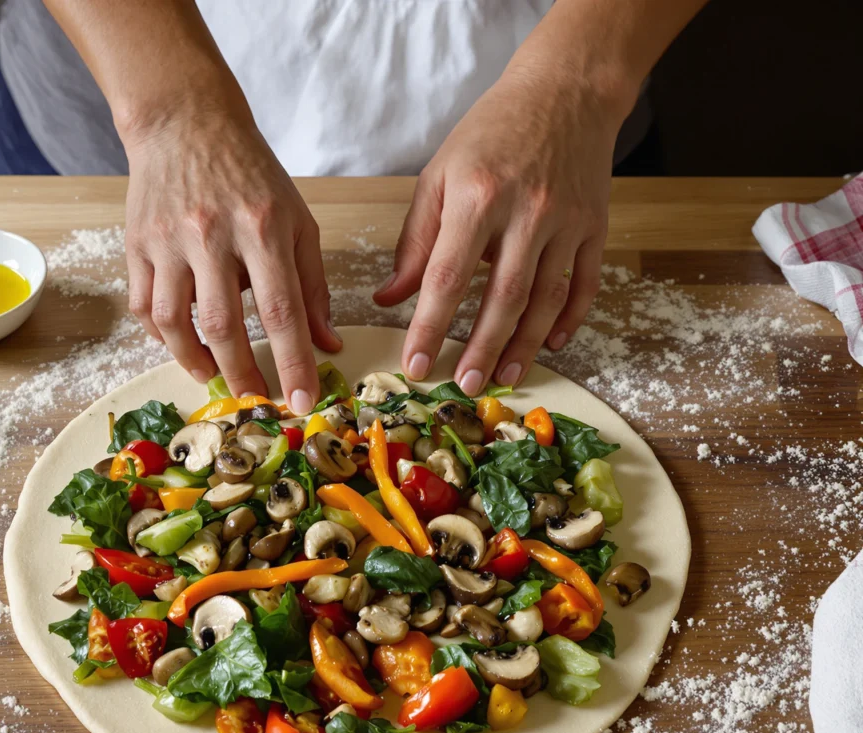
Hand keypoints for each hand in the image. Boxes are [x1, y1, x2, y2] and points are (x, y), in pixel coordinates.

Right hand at [124, 113, 340, 413]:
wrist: (186, 122)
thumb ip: (314, 286)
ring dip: (196, 362)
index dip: (293, 362)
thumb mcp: (298, 221)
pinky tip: (183, 345)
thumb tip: (327, 345)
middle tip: (257, 401)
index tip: (302, 402)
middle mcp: (212, 234)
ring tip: (216, 376)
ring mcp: (168, 239)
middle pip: (225, 325)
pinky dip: (163, 337)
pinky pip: (144, 306)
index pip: (281, 310)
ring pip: (175, 321)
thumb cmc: (251, 176)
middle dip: (244, 374)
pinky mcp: (138, 244)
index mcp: (263, 226)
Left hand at [374, 62, 620, 393]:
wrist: (564, 92)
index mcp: (478, 196)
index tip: (415, 365)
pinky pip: (584, 284)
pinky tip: (551, 344)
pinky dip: (569, 318)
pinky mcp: (595, 226)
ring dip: (525, 344)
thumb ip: (416, 242)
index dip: (429, 327)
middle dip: (483, 348)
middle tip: (467, 386)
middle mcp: (526, 211)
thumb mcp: (440, 177)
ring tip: (506, 377)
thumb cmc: (491, 135)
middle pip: (504, 296)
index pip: (447, 276)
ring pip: (546, 297)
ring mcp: (566, 220)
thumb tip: (390, 298)